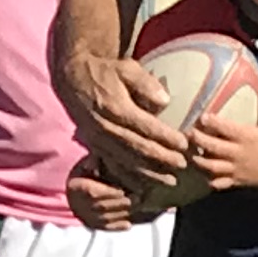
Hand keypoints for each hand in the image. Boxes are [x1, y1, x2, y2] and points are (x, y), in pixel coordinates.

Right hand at [65, 164, 141, 230]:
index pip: (92, 192)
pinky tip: (128, 224)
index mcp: (76, 187)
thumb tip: (94, 163)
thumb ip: (93, 162)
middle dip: (119, 203)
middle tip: (137, 199)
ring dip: (121, 214)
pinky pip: (105, 227)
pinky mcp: (92, 225)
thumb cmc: (87, 174)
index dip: (108, 193)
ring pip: (104, 218)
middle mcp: (77, 204)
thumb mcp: (87, 165)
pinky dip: (117, 227)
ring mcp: (85, 216)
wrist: (76, 191)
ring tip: (136, 208)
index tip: (122, 191)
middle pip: (101, 206)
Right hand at [69, 55, 190, 191]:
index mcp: (115, 107)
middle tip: (182, 165)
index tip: (184, 144)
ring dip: (148, 173)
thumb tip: (164, 102)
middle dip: (161, 158)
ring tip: (169, 181)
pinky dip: (128, 178)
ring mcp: (98, 138)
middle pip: (137, 147)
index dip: (165, 137)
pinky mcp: (94, 146)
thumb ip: (145, 84)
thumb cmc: (107, 73)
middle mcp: (104, 126)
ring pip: (125, 160)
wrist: (73, 79)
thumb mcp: (126, 69)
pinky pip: (111, 165)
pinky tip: (143, 187)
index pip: (145, 126)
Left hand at [190, 96, 257, 193]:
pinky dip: (210, 179)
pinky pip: (219, 182)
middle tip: (188, 132)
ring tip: (192, 153)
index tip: (202, 116)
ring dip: (199, 159)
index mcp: (247, 137)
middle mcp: (239, 153)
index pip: (225, 128)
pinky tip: (204, 173)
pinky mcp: (237, 180)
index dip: (211, 121)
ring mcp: (237, 168)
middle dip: (198, 139)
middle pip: (212, 146)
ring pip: (211, 165)